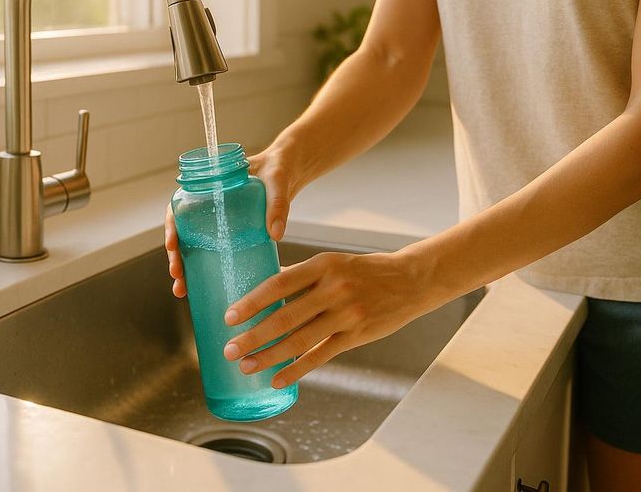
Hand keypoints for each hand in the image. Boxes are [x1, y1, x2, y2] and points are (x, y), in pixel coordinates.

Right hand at [165, 145, 297, 297]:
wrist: (289, 173)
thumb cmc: (277, 169)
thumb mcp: (276, 182)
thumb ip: (277, 204)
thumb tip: (276, 234)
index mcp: (208, 188)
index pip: (179, 208)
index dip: (172, 226)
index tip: (173, 244)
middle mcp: (208, 208)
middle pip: (182, 234)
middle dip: (175, 257)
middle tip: (177, 276)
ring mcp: (217, 224)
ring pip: (192, 248)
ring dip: (184, 269)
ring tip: (181, 290)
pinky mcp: (230, 236)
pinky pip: (211, 254)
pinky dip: (203, 272)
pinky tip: (200, 290)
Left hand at [221, 250, 440, 387]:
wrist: (410, 281)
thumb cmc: (364, 271)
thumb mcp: (332, 262)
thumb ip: (299, 275)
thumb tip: (262, 290)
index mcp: (322, 265)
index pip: (278, 283)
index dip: (252, 302)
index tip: (230, 316)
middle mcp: (333, 289)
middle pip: (285, 316)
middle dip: (253, 335)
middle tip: (230, 349)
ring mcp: (346, 314)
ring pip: (300, 340)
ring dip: (269, 356)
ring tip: (247, 365)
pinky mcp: (356, 335)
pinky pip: (321, 356)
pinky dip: (297, 370)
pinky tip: (278, 378)